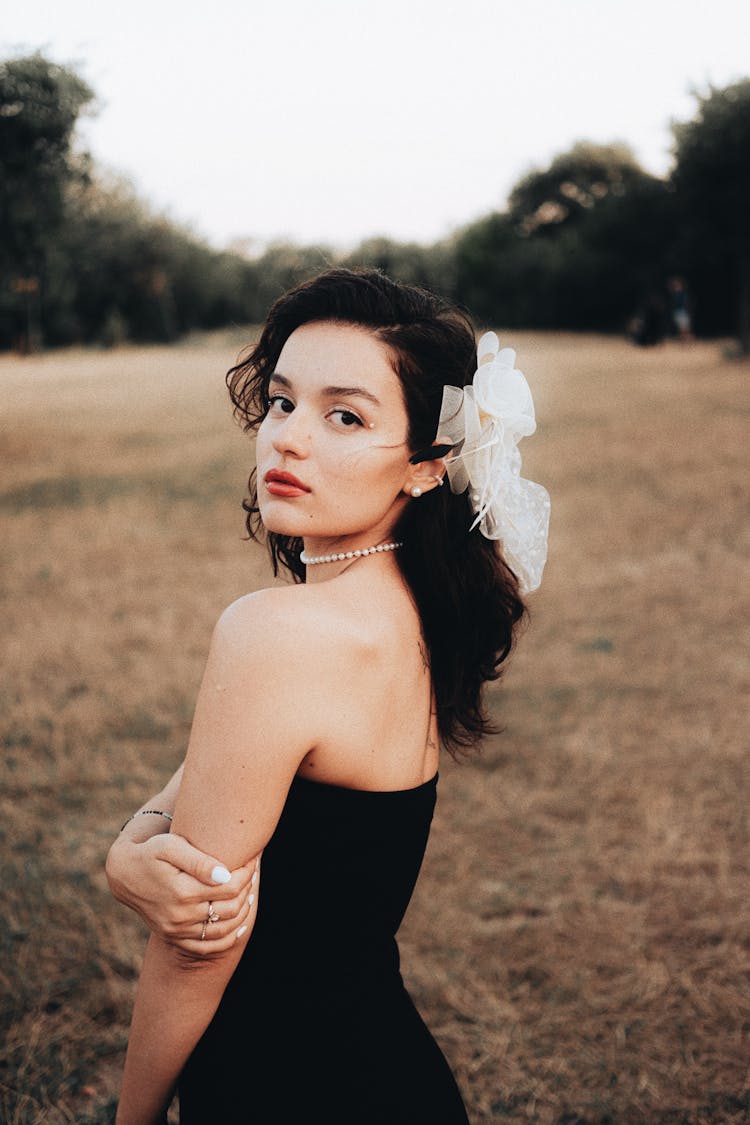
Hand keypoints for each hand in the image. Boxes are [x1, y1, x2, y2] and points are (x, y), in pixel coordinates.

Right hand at [106, 831, 258, 955]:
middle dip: (247, 889)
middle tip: (253, 873)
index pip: (230, 886)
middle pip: (230, 908)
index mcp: (182, 891)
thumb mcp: (170, 847)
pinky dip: (228, 937)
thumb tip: (225, 875)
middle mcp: (179, 916)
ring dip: (242, 912)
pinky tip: (240, 923)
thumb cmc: (151, 853)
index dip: (246, 872)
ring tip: (248, 893)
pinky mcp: (174, 937)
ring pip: (223, 930)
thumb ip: (198, 860)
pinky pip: (207, 947)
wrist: (125, 874)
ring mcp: (176, 930)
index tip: (252, 859)